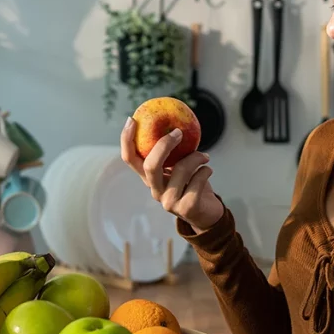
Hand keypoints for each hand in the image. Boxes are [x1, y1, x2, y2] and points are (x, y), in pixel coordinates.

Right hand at [120, 116, 223, 232]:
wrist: (207, 213)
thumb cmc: (192, 184)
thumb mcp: (179, 166)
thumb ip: (174, 152)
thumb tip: (173, 122)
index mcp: (149, 178)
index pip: (130, 159)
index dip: (126, 140)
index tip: (132, 120)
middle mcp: (155, 190)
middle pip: (150, 166)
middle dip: (164, 145)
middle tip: (179, 132)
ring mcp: (169, 201)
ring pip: (180, 170)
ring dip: (196, 158)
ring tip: (205, 156)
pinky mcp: (186, 208)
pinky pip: (197, 181)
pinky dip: (205, 171)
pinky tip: (208, 171)